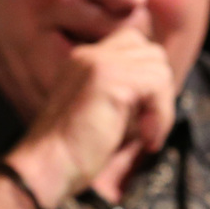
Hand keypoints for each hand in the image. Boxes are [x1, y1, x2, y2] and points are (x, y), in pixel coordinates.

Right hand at [7, 23, 175, 207]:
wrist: (47, 166)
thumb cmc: (73, 151)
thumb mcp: (102, 112)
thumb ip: (125, 94)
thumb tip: (160, 90)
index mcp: (83, 60)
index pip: (133, 42)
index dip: (148, 74)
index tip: (144, 112)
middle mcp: (89, 54)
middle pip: (151, 52)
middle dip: (159, 90)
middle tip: (147, 124)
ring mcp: (98, 63)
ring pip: (159, 67)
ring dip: (161, 105)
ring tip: (145, 134)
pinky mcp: (109, 79)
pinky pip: (157, 84)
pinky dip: (161, 114)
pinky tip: (145, 138)